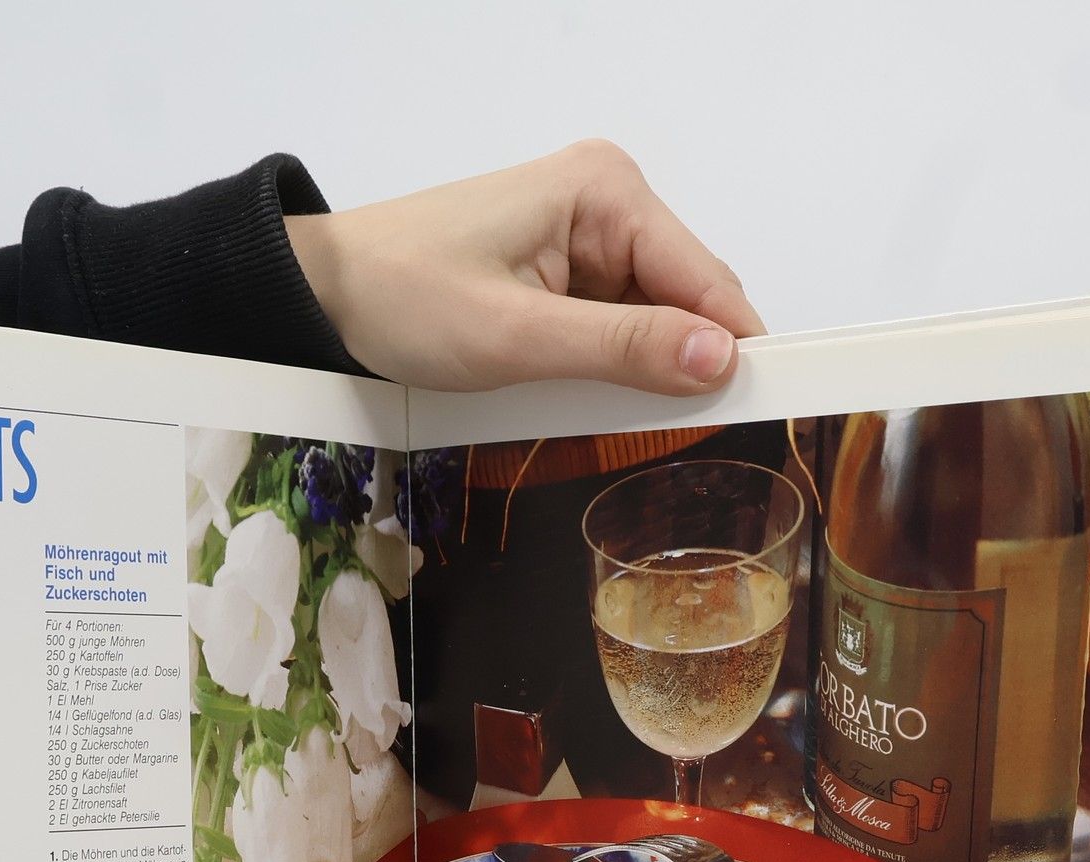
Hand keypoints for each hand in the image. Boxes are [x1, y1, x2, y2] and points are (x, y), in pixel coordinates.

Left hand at [287, 140, 763, 396]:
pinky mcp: (563, 274)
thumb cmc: (406, 299)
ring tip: (611, 424)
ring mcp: (587, 239)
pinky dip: (607, 373)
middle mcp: (609, 202)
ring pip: (652, 325)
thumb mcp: (518, 337)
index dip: (736, 351)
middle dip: (683, 368)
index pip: (708, 281)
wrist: (326, 293)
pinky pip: (613, 331)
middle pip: (687, 304)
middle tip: (676, 442)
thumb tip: (721, 359)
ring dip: (639, 377)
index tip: (763, 417)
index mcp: (608, 193)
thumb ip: (623, 350)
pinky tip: (584, 402)